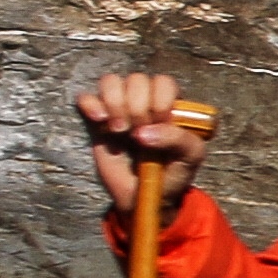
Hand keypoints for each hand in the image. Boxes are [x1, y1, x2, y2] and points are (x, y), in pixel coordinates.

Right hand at [74, 71, 209, 218]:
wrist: (143, 197)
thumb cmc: (172, 173)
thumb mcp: (190, 158)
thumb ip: (179, 140)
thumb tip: (144, 133)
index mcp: (172, 105)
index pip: (164, 82)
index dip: (160, 101)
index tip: (159, 124)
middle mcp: (146, 101)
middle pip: (137, 80)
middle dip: (137, 108)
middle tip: (138, 133)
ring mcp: (120, 108)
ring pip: (111, 82)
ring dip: (115, 104)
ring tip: (120, 130)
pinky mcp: (98, 119)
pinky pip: (86, 97)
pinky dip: (91, 105)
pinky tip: (101, 122)